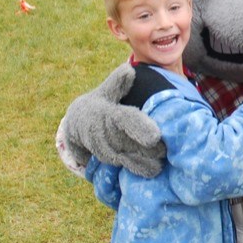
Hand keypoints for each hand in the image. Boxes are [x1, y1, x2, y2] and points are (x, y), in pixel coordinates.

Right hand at [60, 62, 165, 177]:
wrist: (76, 124)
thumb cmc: (100, 103)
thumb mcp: (105, 91)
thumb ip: (117, 82)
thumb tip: (129, 70)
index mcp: (108, 114)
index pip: (125, 120)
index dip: (139, 128)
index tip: (155, 137)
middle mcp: (104, 134)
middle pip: (128, 143)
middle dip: (147, 149)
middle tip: (166, 152)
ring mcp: (103, 149)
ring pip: (124, 158)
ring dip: (142, 163)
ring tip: (160, 167)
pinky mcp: (104, 161)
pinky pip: (121, 167)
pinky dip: (136, 170)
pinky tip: (152, 172)